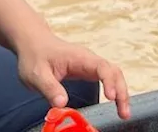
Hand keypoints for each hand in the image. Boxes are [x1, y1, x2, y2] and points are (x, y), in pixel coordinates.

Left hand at [15, 32, 131, 118]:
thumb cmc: (35, 56)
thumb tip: (62, 104)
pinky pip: (107, 80)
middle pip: (114, 72)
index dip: (109, 82)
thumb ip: (50, 88)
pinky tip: (116, 104)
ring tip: (123, 113)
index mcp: (79, 58)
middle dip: (122, 91)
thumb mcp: (37, 74)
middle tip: (123, 113)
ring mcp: (90, 65)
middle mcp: (89, 60)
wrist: (34, 44)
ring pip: (113, 76)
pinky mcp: (88, 72)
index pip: (101, 67)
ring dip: (121, 93)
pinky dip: (114, 92)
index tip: (111, 97)